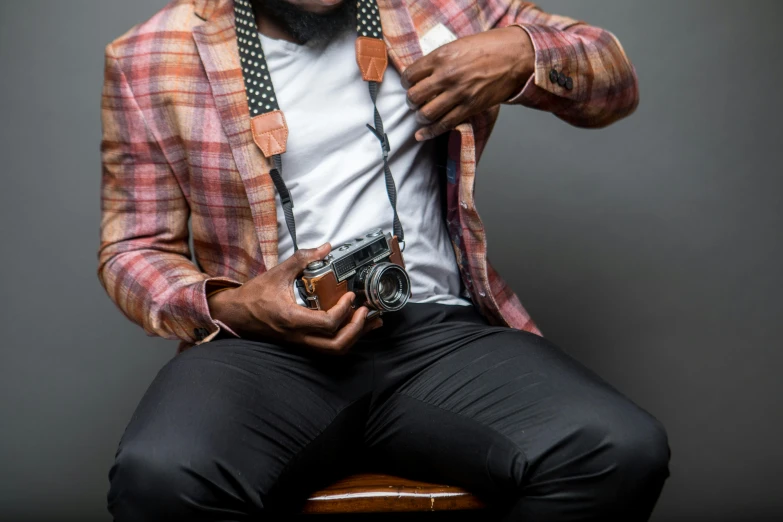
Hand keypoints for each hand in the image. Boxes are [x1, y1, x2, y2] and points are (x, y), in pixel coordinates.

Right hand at [208, 243, 382, 353]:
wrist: (235, 314)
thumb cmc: (252, 297)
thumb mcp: (277, 273)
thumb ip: (302, 259)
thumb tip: (325, 248)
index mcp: (292, 319)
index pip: (327, 323)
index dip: (344, 311)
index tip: (349, 296)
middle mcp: (298, 336)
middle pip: (336, 345)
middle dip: (357, 329)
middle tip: (365, 312)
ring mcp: (301, 342)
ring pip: (334, 350)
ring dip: (355, 336)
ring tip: (369, 321)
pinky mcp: (302, 342)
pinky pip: (328, 347)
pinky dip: (345, 338)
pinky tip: (354, 326)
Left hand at [402, 26, 534, 140]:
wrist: (515, 56)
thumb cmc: (489, 47)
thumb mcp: (458, 46)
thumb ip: (440, 60)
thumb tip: (424, 74)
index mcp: (441, 57)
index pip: (410, 75)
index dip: (406, 83)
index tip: (409, 85)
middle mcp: (446, 76)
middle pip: (414, 96)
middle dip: (411, 102)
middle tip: (415, 102)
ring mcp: (458, 94)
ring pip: (426, 114)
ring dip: (420, 117)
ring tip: (422, 116)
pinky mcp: (469, 107)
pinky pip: (444, 125)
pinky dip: (429, 132)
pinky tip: (421, 135)